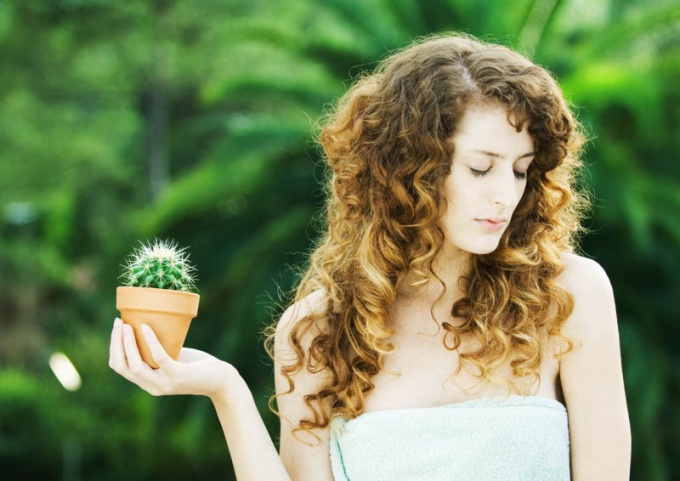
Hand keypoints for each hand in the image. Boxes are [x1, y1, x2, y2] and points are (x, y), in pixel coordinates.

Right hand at [109, 318, 241, 401]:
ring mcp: (164, 383)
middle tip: (118, 322)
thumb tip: (146, 321)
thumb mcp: (173, 357)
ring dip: (128, 344)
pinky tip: (146, 328)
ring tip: (127, 325)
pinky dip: (150, 342)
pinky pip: (159, 358)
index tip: (117, 327)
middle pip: (122, 366)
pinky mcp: (178, 376)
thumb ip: (159, 349)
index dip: (114, 347)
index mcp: (147, 382)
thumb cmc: (197, 365)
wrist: (221, 380)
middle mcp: (152, 386)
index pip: (120, 367)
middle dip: (116, 343)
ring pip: (135, 365)